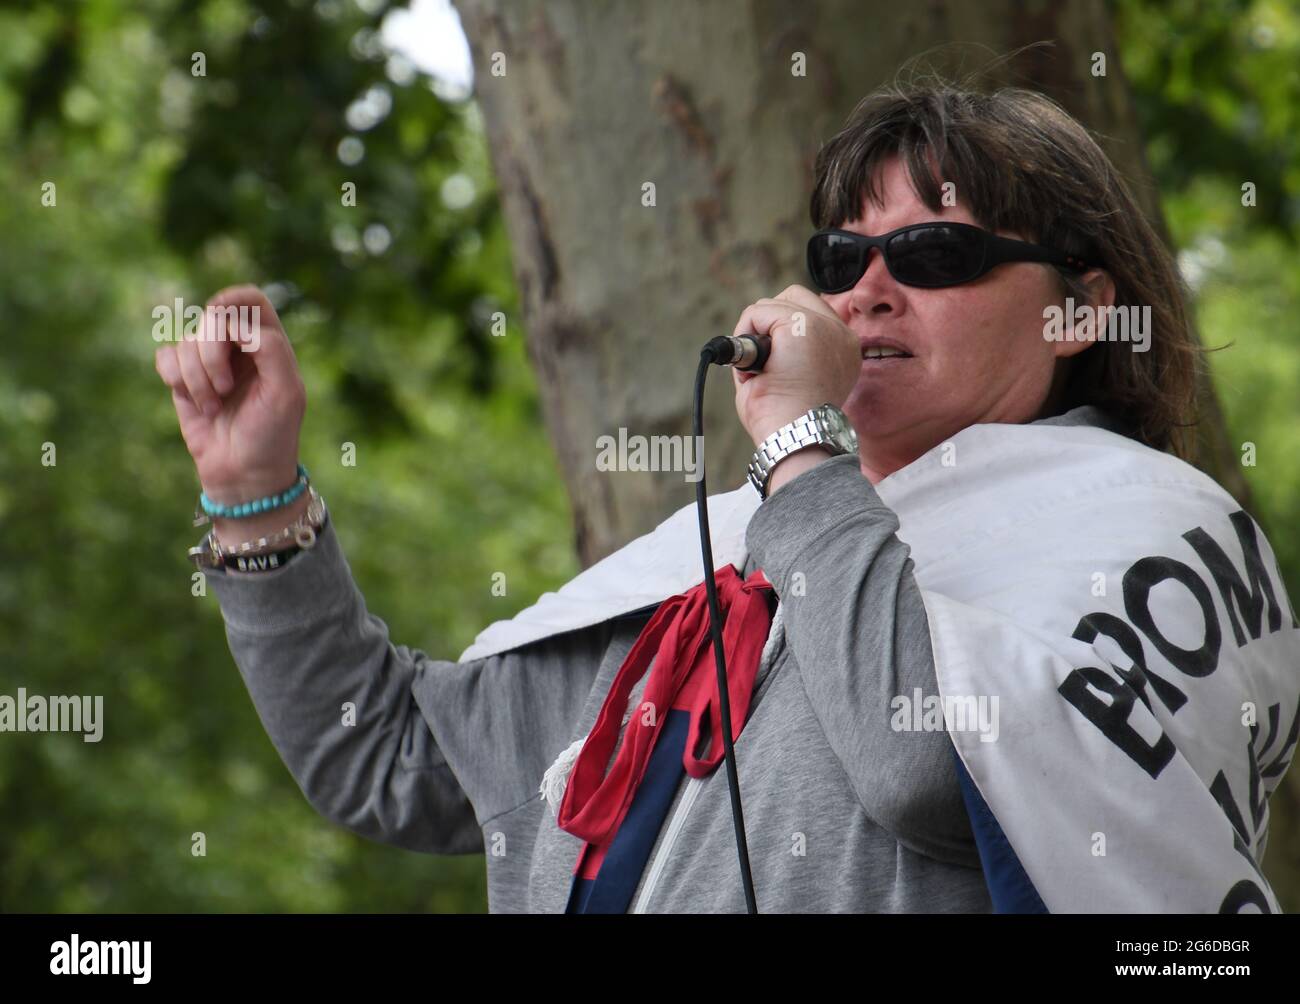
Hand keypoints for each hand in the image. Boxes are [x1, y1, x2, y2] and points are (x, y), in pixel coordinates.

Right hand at [154, 285, 306, 511]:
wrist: (243, 474)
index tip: (221, 315)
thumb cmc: (272, 435)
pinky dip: (176, 378)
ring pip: (186, 340)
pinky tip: (194, 403)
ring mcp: (209, 361)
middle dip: (212, 354)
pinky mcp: (183, 378)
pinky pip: (166, 356)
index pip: (251, 299)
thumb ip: (271, 350)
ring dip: (197, 378)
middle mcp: (238, 347)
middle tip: (225, 389)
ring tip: (214, 407)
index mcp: (269, 344)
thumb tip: (238, 325)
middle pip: (212, 318)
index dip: (233, 299)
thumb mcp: (287, 393)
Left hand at [730, 284, 859, 446]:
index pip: (810, 314)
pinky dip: (745, 333)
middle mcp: (841, 335)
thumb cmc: (786, 422)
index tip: (772, 365)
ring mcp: (824, 326)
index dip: (780, 332)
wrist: (794, 436)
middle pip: (794, 297)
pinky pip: (759, 312)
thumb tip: (755, 333)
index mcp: (844, 350)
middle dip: (767, 322)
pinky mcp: (802, 325)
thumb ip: (785, 352)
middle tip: (760, 362)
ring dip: (754, 333)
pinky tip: (752, 363)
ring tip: (758, 369)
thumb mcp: (793, 382)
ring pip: (772, 304)